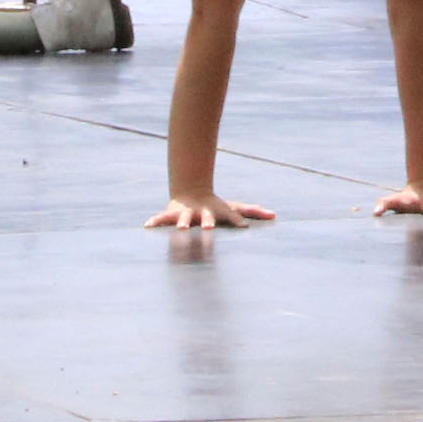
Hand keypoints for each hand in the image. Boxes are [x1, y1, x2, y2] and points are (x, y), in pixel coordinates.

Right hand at [145, 191, 275, 229]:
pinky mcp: (172, 214)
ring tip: (180, 230)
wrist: (191, 191)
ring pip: (183, 219)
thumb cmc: (216, 205)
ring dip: (181, 224)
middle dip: (207, 223)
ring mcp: (187, 213)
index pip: (231, 215)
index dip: (237, 220)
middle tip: (208, 228)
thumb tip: (275, 215)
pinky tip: (147, 225)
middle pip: (206, 218)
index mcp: (218, 212)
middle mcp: (202, 213)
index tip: (245, 228)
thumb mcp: (234, 207)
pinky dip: (155, 221)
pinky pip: (161, 218)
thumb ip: (252, 212)